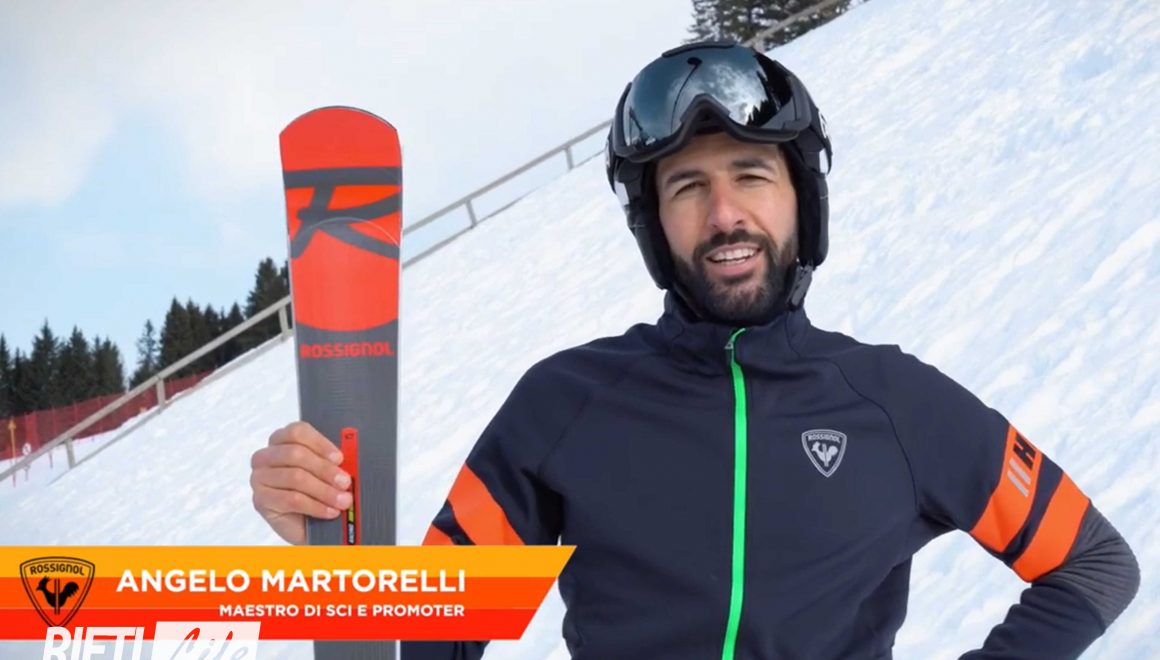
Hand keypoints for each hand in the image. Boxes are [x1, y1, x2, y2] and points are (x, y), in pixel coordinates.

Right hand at [250, 421, 352, 544]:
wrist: (308, 527)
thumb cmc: (318, 493)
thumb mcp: (328, 473)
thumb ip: (333, 462)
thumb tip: (349, 459)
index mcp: (282, 440)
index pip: (297, 432)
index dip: (320, 444)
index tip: (340, 458)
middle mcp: (266, 456)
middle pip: (295, 454)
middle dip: (325, 469)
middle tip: (345, 482)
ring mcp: (260, 478)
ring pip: (295, 478)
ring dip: (324, 490)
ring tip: (342, 500)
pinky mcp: (261, 499)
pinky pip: (292, 499)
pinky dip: (316, 506)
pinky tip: (330, 511)